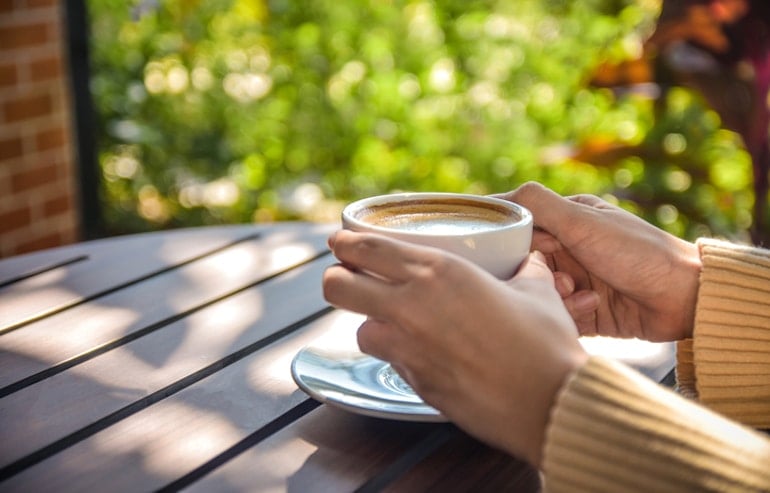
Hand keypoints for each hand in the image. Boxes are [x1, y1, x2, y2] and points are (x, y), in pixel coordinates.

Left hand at [323, 230, 586, 466]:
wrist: (552, 403)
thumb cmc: (546, 343)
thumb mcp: (537, 290)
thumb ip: (524, 268)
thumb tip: (530, 260)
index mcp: (438, 272)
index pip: (366, 248)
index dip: (344, 242)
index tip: (340, 240)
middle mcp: (411, 306)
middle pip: (336, 286)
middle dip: (336, 278)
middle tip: (350, 277)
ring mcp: (407, 348)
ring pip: (359, 329)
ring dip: (370, 323)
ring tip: (392, 321)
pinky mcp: (414, 383)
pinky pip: (390, 362)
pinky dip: (398, 354)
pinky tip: (423, 352)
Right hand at [497, 182, 701, 340]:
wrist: (684, 297)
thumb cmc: (637, 252)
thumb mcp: (582, 222)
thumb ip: (538, 204)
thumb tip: (491, 198)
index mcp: (566, 221)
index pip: (520, 228)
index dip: (513, 242)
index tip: (511, 253)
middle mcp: (569, 250)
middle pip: (525, 265)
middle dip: (536, 275)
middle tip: (558, 278)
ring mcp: (577, 282)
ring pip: (539, 293)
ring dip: (556, 296)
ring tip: (580, 294)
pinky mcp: (584, 313)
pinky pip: (557, 316)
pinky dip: (570, 314)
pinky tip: (593, 307)